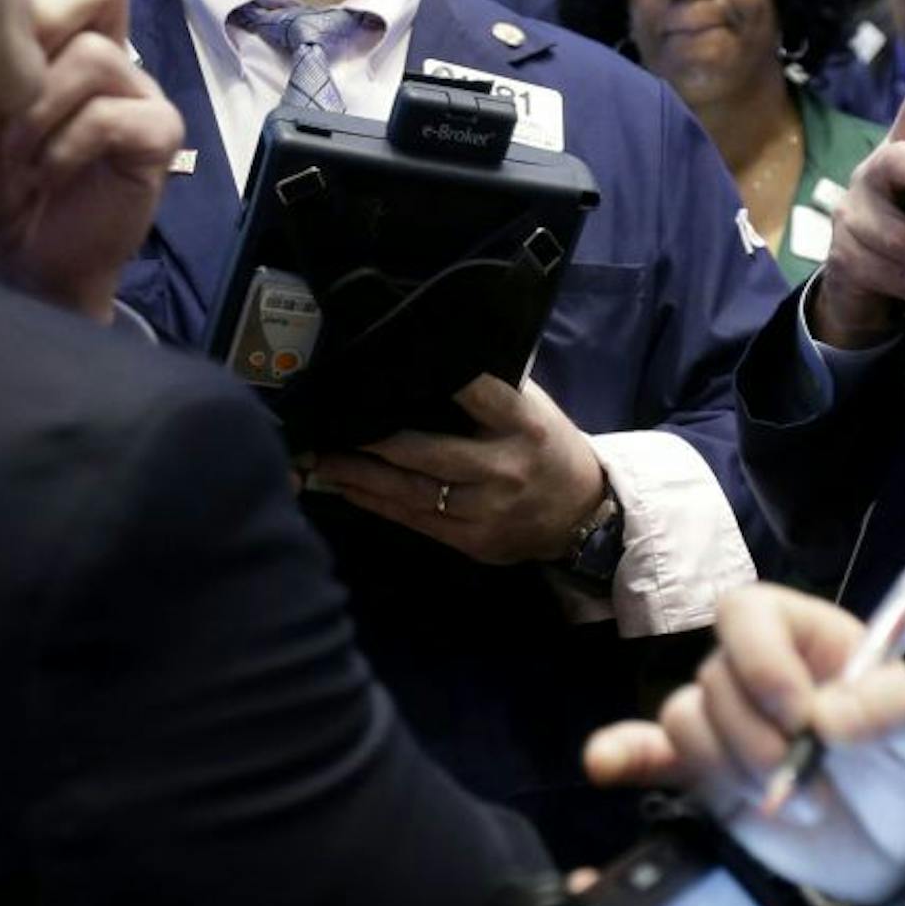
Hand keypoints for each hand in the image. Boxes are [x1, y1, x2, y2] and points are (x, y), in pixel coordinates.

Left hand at [0, 0, 182, 322]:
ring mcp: (139, 90)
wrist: (19, 255)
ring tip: (19, 150)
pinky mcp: (158, 135)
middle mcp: (108, 47)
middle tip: (7, 81)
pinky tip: (47, 171)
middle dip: (41, 23)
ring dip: (40, 108)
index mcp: (63, 29)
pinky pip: (115, 115)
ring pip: (97, 54)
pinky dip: (68, 145)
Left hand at [314, 376, 605, 566]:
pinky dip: (378, 504)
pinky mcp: (474, 541)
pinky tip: (348, 488)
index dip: (442, 380)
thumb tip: (430, 364)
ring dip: (362, 477)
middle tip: (334, 425)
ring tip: (323, 460)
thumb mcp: (533, 409)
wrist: (580, 513)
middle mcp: (504, 469)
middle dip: (377, 442)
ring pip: (413, 493)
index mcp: (523, 425)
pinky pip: (416, 521)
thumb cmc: (546, 446)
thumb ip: (490, 391)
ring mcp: (487, 510)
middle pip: (430, 454)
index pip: (479, 394)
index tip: (392, 365)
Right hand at [583, 584, 904, 905]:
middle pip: (714, 676)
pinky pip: (649, 752)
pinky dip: (623, 754)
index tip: (800, 715)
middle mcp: (759, 671)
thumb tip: (828, 715)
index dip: (760, 657)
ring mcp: (729, 725)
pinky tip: (605, 764)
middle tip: (814, 788)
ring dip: (730, 770)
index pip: (749, 612)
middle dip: (756, 740)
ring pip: (685, 719)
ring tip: (792, 806)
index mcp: (807, 638)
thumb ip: (900, 706)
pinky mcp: (706, 776)